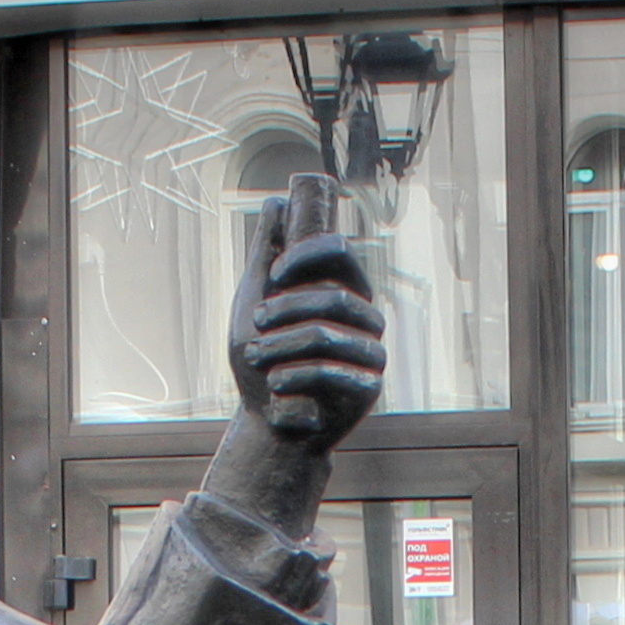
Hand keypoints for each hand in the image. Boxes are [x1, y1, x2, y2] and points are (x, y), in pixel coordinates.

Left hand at [228, 170, 386, 451]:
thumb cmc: (264, 361)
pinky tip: (275, 385)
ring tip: (256, 360)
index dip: (308, 255)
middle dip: (286, 311)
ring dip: (282, 346)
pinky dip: (296, 376)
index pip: (340, 252)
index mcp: (341, 288)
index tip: (276, 273)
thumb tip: (276, 203)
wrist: (268, 421)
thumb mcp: (253, 304)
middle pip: (334, 297)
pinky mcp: (369, 387)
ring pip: (329, 334)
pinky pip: (333, 372)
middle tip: (255, 325)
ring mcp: (370, 352)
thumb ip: (266, 256)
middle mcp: (364, 316)